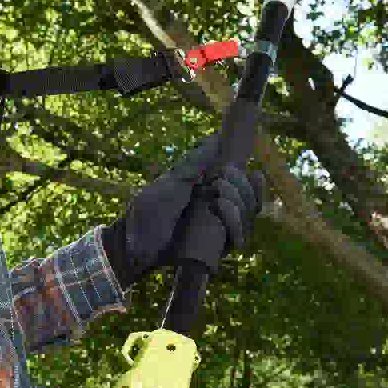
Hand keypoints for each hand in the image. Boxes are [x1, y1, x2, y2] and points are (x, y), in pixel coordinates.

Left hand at [104, 132, 264, 286]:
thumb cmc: (150, 209)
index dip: (253, 180)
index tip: (248, 170)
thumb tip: (217, 136)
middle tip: (220, 181)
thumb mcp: (175, 180)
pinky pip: (239, 239)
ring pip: (248, 218)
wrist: (135, 242)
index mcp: (215, 194)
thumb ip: (197, 161)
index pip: (248, 187)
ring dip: (238, 203)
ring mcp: (219, 232)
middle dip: (242, 187)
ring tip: (217, 199)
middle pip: (252, 201)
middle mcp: (221, 212)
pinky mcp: (216, 250)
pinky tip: (221, 211)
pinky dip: (236, 224)